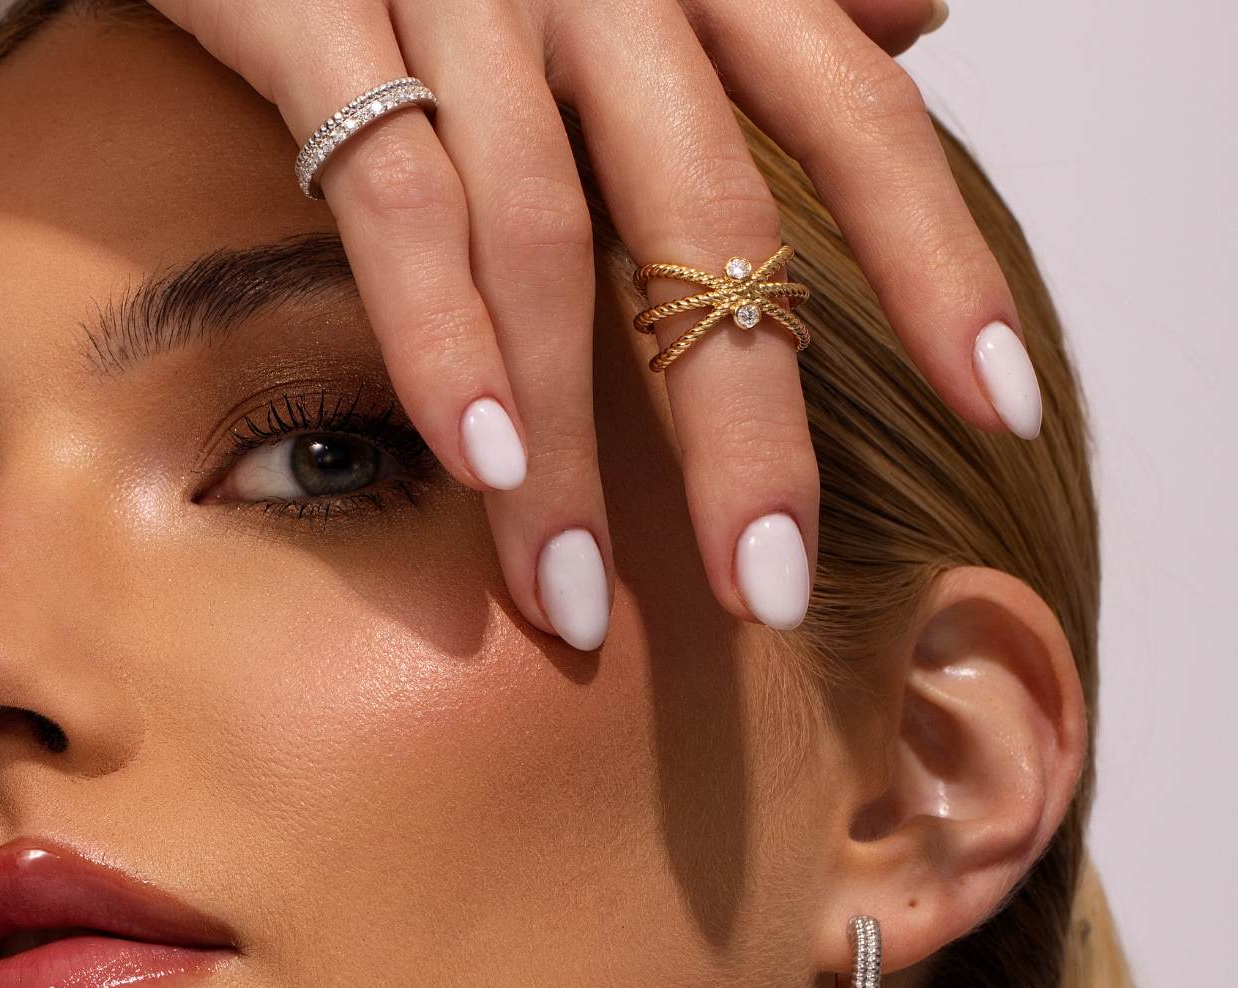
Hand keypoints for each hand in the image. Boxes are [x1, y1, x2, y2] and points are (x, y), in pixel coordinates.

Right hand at [146, 0, 1015, 647]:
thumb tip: (916, 22)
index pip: (850, 112)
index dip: (935, 259)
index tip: (1000, 409)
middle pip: (710, 215)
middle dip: (745, 421)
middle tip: (767, 589)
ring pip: (544, 240)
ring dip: (566, 440)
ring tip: (574, 598)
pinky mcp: (317, 11)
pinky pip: (394, 194)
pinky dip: (435, 333)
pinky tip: (472, 464)